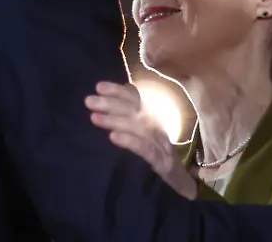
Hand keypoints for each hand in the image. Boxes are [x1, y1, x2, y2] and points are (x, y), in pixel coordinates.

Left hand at [85, 81, 197, 199]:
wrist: (183, 185)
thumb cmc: (159, 159)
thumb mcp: (145, 138)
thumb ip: (131, 123)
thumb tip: (107, 109)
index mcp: (153, 120)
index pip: (137, 100)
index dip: (119, 91)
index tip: (98, 87)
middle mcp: (158, 128)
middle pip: (135, 110)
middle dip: (111, 103)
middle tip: (88, 100)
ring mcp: (162, 144)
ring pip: (138, 128)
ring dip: (115, 120)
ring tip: (94, 118)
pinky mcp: (162, 163)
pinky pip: (145, 149)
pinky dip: (130, 141)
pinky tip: (113, 137)